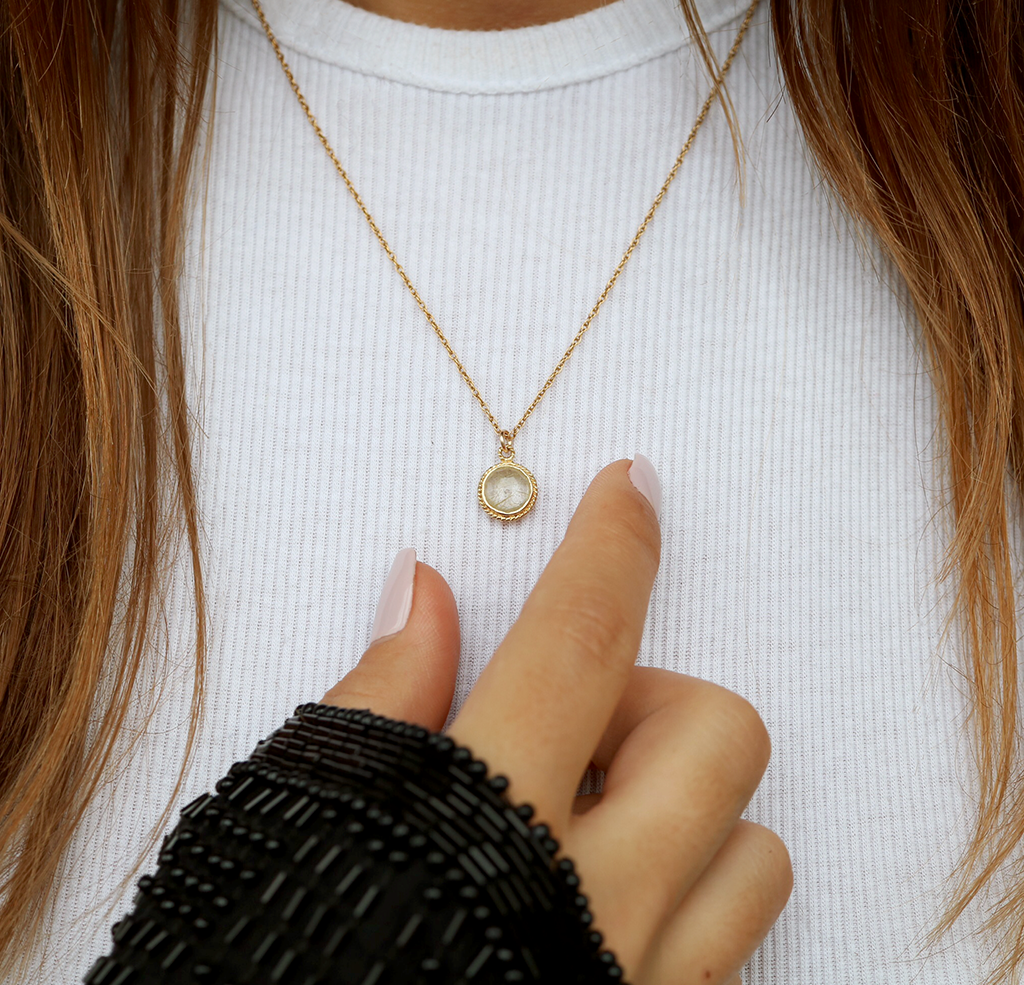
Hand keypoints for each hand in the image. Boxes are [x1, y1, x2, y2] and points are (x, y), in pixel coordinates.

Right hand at [321, 457, 791, 984]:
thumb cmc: (278, 972)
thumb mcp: (303, 826)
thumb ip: (380, 696)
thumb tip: (419, 586)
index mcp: (485, 829)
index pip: (576, 642)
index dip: (610, 546)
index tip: (632, 488)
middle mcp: (591, 907)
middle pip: (716, 729)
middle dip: (656, 695)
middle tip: (571, 726)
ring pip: (755, 842)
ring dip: (688, 804)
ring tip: (589, 822)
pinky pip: (738, 937)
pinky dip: (694, 892)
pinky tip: (608, 900)